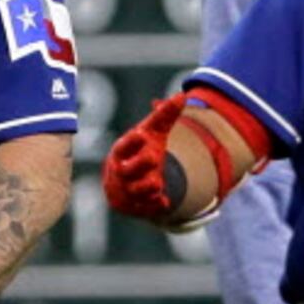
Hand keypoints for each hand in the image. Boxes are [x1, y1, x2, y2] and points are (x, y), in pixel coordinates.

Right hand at [102, 93, 187, 219]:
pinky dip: (156, 205)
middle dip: (139, 164)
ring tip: (157, 183)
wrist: (125, 181)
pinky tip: (164, 202)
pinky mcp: (137, 206)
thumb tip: (182, 96)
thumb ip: (164, 116)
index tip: (141, 134)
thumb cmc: (140, 150)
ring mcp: (129, 190)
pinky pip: (146, 208)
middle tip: (153, 158)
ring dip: (148, 186)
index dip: (131, 141)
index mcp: (122, 152)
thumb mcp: (151, 133)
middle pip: (127, 170)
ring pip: (136, 191)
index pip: (123, 146)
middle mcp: (122, 172)